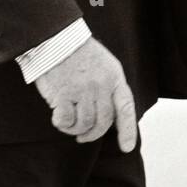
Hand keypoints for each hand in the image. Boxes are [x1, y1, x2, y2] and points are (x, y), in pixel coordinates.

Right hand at [34, 36, 137, 151]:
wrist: (58, 39)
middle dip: (93, 134)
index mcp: (115, 78)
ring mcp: (83, 90)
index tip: (126, 148)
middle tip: (83, 137)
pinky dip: (62, 123)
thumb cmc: (80, 54)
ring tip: (70, 124)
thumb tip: (109, 117)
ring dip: (76, 129)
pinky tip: (58, 115)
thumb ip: (109, 89)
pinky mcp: (64, 94)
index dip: (128, 130)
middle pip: (103, 122)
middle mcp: (102, 86)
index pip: (126, 108)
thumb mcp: (105, 66)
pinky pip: (66, 121)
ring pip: (84, 124)